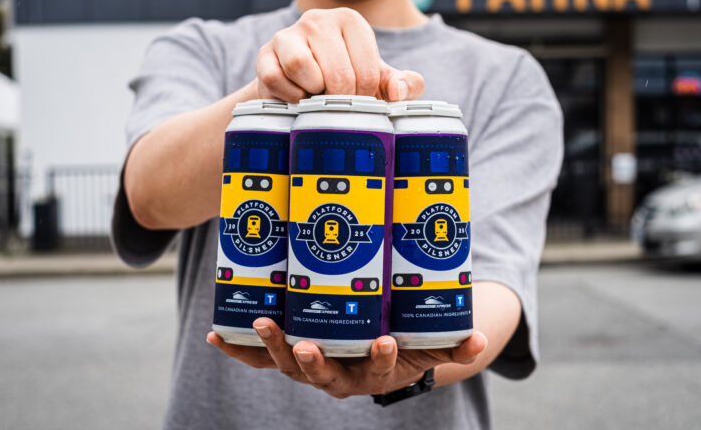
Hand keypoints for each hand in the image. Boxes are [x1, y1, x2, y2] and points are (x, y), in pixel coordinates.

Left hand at [206, 318, 487, 398]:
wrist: (370, 356)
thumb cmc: (400, 348)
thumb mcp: (427, 348)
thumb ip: (453, 344)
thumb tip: (483, 339)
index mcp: (372, 374)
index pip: (379, 369)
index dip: (383, 359)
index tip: (387, 341)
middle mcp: (336, 376)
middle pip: (321, 373)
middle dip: (314, 360)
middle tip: (308, 345)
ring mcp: (309, 366)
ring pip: (287, 364)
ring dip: (272, 347)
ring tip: (262, 325)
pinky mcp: (287, 354)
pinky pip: (259, 356)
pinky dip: (238, 348)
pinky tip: (217, 335)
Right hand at [255, 7, 424, 102]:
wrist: (300, 86)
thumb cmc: (345, 80)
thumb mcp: (379, 81)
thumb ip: (404, 85)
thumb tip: (396, 92)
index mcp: (351, 21)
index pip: (367, 72)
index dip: (364, 98)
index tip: (358, 99)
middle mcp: (318, 20)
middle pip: (337, 74)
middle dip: (340, 99)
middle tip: (337, 102)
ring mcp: (288, 34)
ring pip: (301, 67)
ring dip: (312, 94)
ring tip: (316, 95)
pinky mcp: (264, 54)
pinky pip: (276, 79)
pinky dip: (290, 97)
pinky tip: (297, 97)